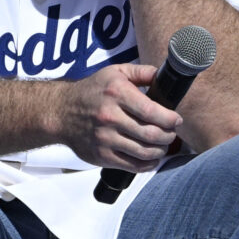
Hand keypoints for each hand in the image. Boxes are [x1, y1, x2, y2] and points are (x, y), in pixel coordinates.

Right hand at [60, 63, 182, 170]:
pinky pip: (132, 165)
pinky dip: (148, 164)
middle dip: (169, 136)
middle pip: (151, 134)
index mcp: (116, 94)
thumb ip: (141, 72)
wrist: (61, 112)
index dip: (170, 119)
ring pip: (144, 152)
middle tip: (172, 134)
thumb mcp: (114, 73)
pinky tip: (152, 158)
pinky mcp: (102, 156)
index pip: (151, 112)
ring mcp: (105, 139)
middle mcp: (110, 117)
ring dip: (161, 151)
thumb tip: (163, 76)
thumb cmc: (91, 91)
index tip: (177, 120)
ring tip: (163, 145)